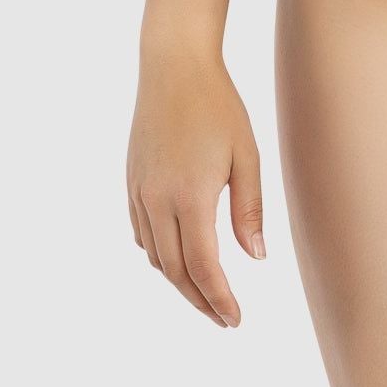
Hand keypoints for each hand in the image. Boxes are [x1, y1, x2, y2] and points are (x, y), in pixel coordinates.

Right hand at [126, 43, 265, 326]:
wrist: (173, 67)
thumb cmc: (218, 106)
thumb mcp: (246, 156)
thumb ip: (249, 210)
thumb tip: (255, 258)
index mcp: (191, 197)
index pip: (204, 267)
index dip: (219, 299)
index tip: (235, 320)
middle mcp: (158, 201)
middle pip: (175, 271)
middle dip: (200, 300)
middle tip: (222, 318)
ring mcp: (139, 192)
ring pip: (155, 256)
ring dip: (179, 281)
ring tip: (205, 293)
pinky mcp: (131, 182)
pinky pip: (142, 234)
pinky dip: (159, 254)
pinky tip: (177, 256)